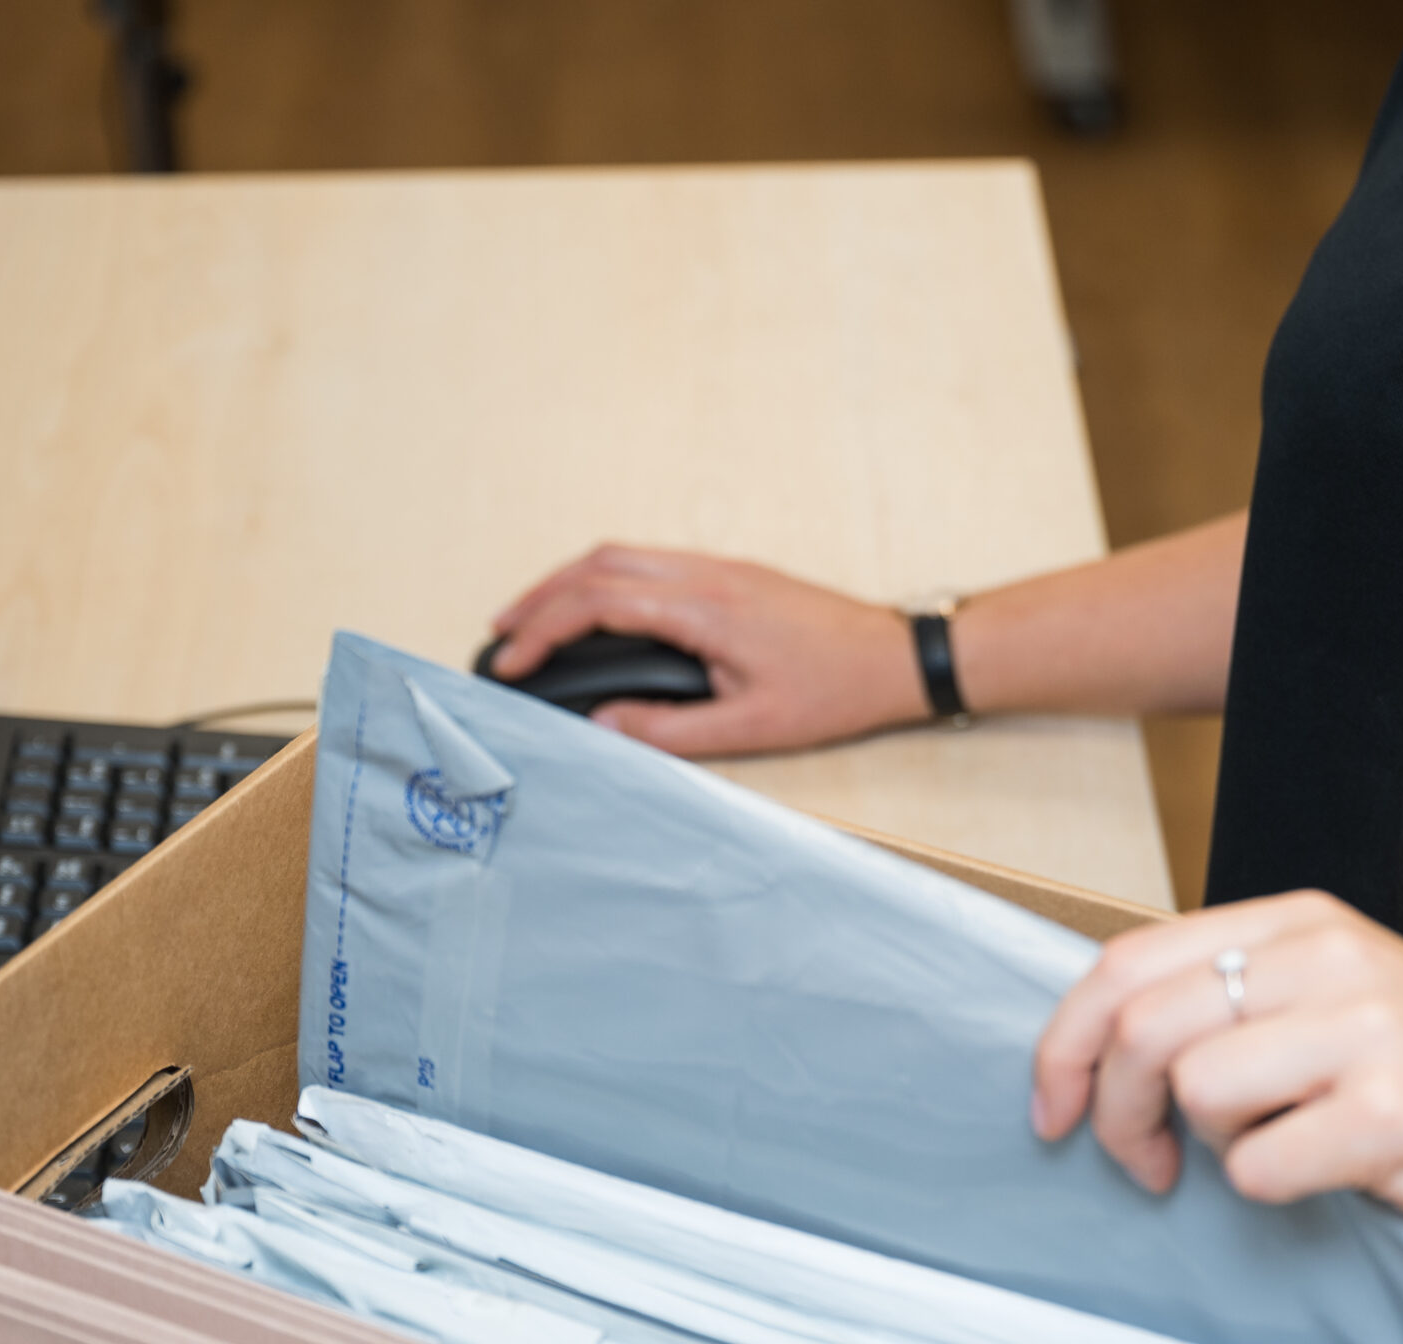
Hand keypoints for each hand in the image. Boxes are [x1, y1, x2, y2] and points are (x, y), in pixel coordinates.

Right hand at [489, 544, 927, 755]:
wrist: (899, 656)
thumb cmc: (838, 691)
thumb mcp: (753, 727)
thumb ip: (672, 730)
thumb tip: (605, 726)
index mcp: (705, 609)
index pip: (599, 603)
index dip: (544, 629)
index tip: (514, 661)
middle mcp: (708, 575)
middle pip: (599, 563)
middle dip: (540, 596)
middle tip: (503, 633)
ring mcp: (722, 568)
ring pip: (625, 554)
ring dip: (571, 582)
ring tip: (536, 619)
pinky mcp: (735, 574)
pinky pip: (653, 561)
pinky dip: (609, 580)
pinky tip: (599, 611)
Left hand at [1031, 890, 1402, 1253]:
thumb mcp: (1344, 999)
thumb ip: (1241, 1001)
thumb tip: (1106, 1048)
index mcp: (1303, 922)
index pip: (1130, 961)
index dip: (1067, 1042)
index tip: (1055, 1106)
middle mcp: (1329, 957)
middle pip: (1144, 1026)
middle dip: (1111, 1110)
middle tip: (1137, 1163)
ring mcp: (1364, 1030)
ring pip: (1195, 1091)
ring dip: (1201, 1149)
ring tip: (1262, 1157)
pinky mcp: (1392, 1110)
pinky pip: (1259, 1165)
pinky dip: (1269, 1189)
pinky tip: (1326, 1179)